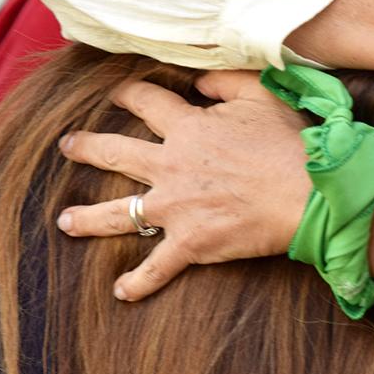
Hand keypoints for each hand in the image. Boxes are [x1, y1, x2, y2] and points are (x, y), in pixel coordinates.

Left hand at [57, 72, 313, 300]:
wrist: (308, 193)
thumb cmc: (290, 144)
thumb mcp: (263, 96)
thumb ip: (226, 82)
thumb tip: (199, 81)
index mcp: (188, 128)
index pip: (146, 103)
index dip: (129, 95)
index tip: (118, 94)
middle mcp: (171, 166)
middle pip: (115, 154)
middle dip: (86, 149)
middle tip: (68, 147)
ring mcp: (175, 208)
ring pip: (118, 213)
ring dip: (87, 218)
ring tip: (65, 221)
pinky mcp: (191, 243)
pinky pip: (156, 267)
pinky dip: (137, 282)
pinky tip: (120, 291)